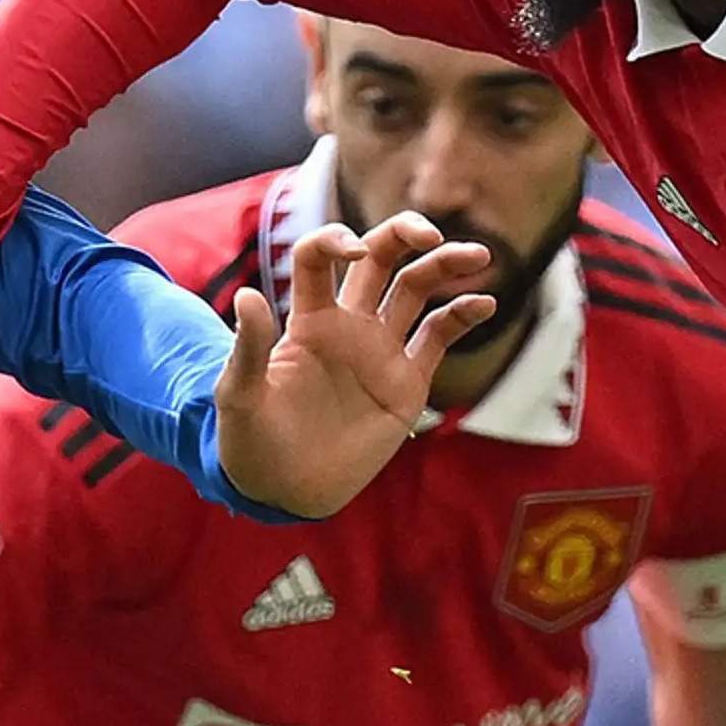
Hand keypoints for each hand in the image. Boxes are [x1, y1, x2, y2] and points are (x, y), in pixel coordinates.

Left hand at [214, 216, 495, 516]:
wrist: (283, 490)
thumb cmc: (250, 441)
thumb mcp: (239, 395)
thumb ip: (250, 347)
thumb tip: (246, 296)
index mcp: (307, 319)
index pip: (319, 258)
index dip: (335, 239)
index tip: (354, 249)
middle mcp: (347, 325)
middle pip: (380, 258)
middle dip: (405, 234)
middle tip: (432, 234)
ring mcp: (380, 351)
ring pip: (416, 290)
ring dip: (446, 265)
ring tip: (479, 254)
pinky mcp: (406, 383)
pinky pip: (439, 337)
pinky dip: (463, 315)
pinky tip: (485, 302)